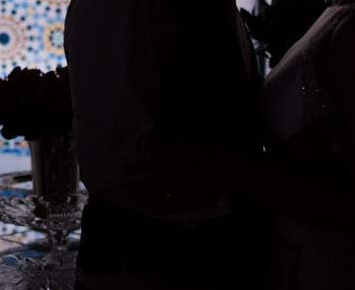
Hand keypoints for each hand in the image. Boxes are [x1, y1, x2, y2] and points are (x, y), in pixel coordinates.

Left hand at [118, 141, 232, 218]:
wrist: (232, 171)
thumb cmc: (212, 154)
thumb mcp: (192, 144)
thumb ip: (171, 144)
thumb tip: (154, 143)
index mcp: (175, 164)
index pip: (149, 167)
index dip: (135, 169)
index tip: (123, 171)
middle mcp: (176, 180)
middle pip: (150, 185)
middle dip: (135, 187)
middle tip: (123, 190)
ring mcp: (183, 192)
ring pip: (159, 198)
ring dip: (145, 199)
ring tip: (134, 200)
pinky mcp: (192, 201)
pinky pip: (174, 207)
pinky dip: (163, 210)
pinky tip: (155, 211)